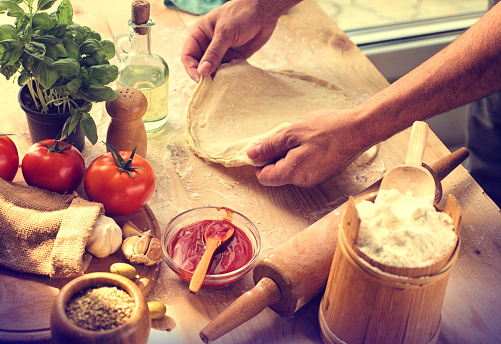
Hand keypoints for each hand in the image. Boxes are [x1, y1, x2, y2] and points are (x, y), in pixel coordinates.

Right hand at [181, 0, 279, 81]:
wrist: (264, 11)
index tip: (200, 79)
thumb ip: (214, 53)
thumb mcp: (225, 32)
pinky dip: (228, 77)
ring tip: (222, 85)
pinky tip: (232, 81)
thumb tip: (202, 72)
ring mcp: (221, 53)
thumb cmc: (241, 14)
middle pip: (199, 66)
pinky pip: (227, 72)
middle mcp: (208, 45)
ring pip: (213, 71)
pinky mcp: (233, 58)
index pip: (188, 56)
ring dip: (217, 78)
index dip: (191, 69)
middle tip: (211, 85)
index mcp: (199, 35)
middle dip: (204, 76)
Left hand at [247, 108, 370, 186]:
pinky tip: (311, 141)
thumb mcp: (292, 133)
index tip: (263, 146)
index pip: (265, 177)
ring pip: (291, 170)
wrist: (360, 129)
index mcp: (293, 173)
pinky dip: (302, 156)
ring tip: (300, 136)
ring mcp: (315, 178)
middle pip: (278, 174)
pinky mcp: (324, 172)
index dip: (259, 162)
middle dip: (275, 157)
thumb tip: (251, 154)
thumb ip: (270, 146)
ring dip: (289, 155)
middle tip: (284, 136)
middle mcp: (303, 181)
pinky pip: (305, 167)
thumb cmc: (328, 129)